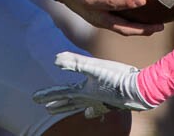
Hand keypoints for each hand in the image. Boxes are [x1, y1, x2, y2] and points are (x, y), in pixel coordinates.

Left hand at [33, 52, 154, 118]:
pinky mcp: (112, 101)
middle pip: (70, 102)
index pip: (61, 93)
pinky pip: (99, 108)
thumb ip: (75, 63)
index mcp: (84, 91)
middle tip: (45, 109)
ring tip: (65, 112)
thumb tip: (55, 60)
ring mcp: (102, 101)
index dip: (47, 95)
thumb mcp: (95, 66)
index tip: (34, 98)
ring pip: (83, 106)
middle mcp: (91, 99)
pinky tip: (91, 114)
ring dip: (71, 108)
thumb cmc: (117, 77)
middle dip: (57, 104)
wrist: (139, 91)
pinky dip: (93, 111)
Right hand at [54, 0, 162, 35]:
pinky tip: (147, 21)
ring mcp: (97, 20)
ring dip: (139, 30)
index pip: (110, 3)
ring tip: (158, 26)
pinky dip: (133, 26)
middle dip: (140, 28)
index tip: (142, 0)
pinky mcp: (100, 21)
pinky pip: (118, 26)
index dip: (126, 3)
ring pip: (121, 29)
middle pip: (119, 26)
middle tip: (159, 24)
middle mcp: (94, 13)